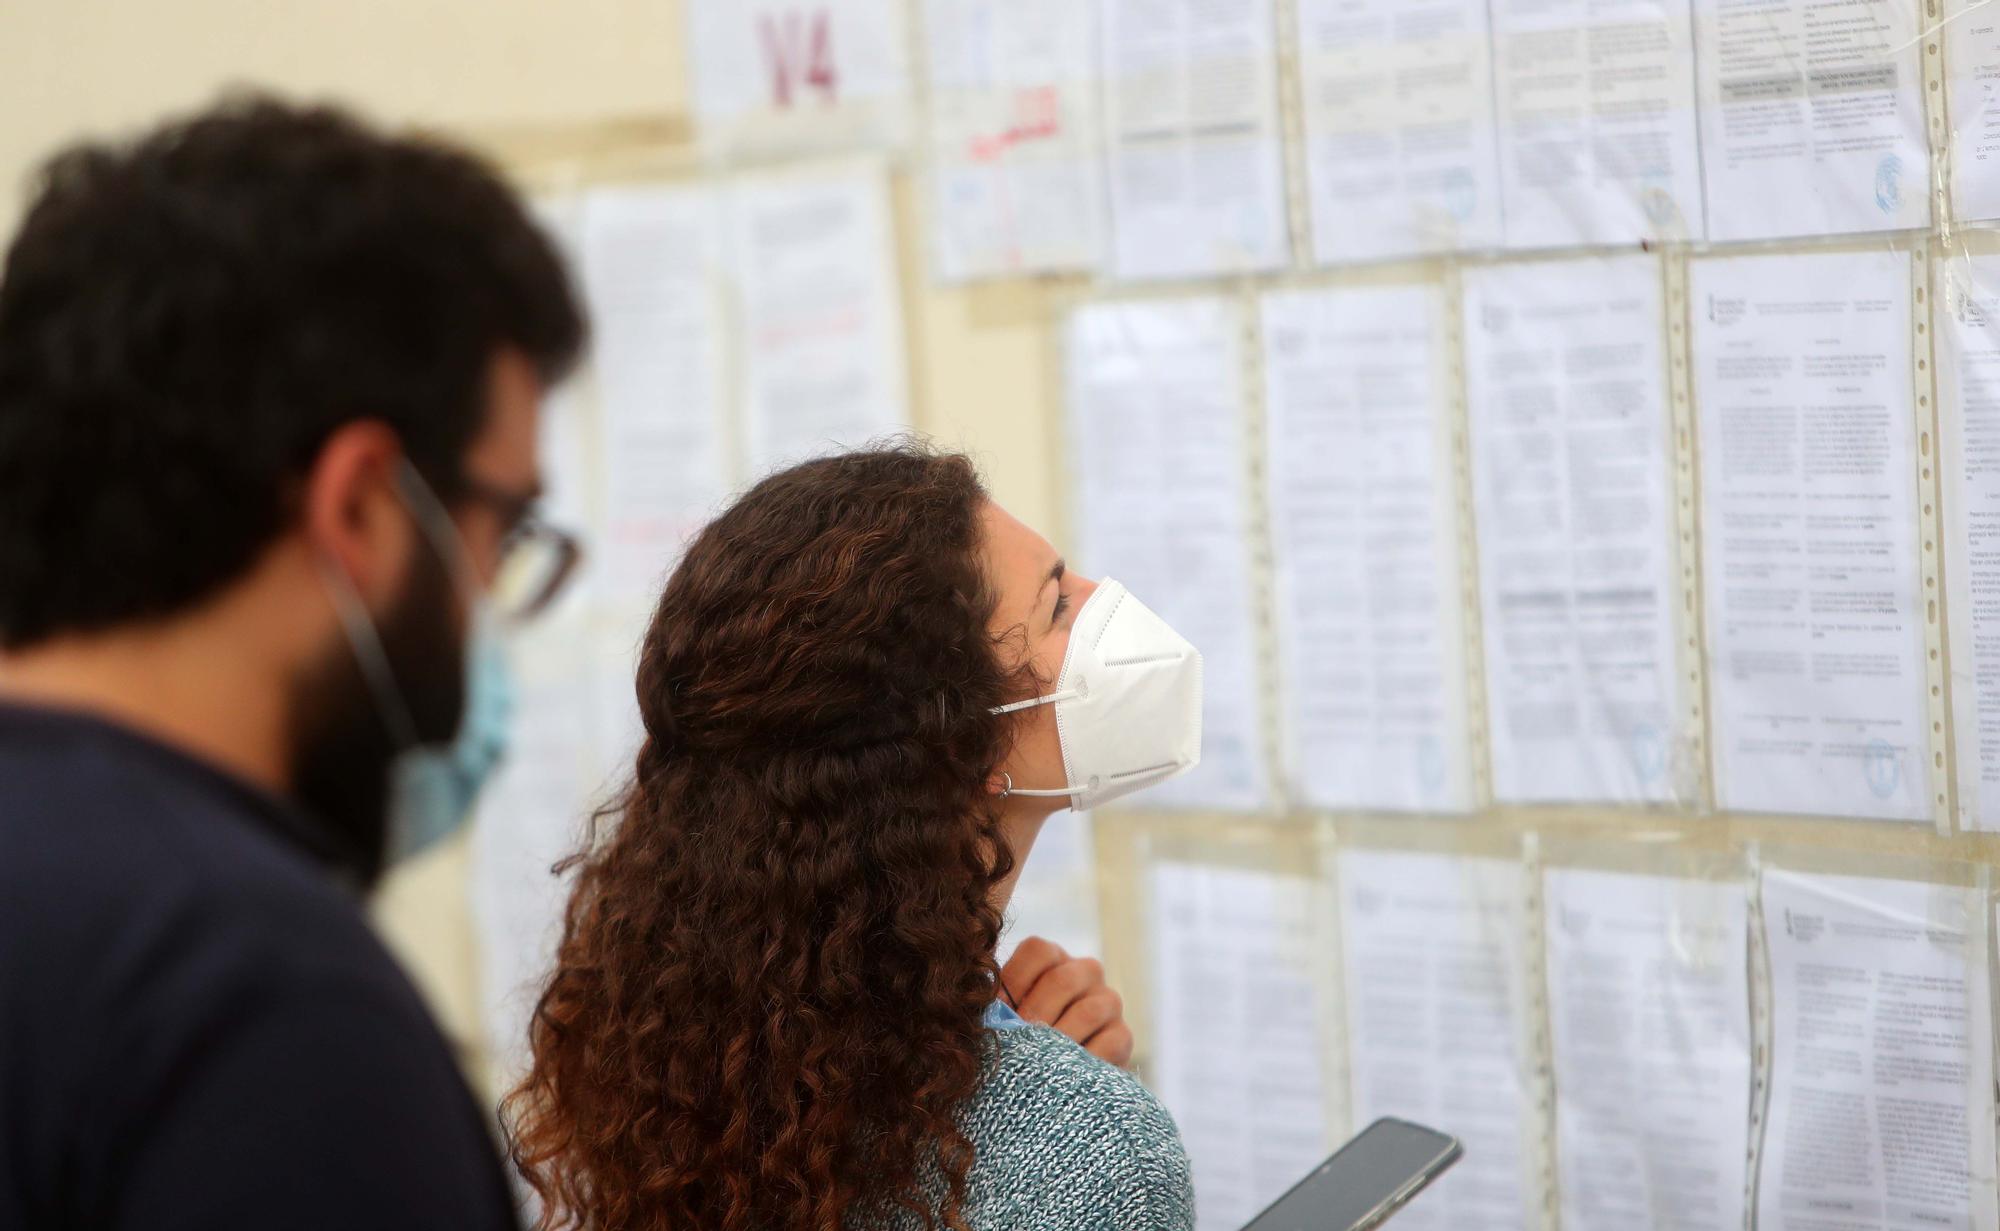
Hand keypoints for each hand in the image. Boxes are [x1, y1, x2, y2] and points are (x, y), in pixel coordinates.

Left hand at [998, 937, 1133, 1066]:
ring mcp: (1108, 1001)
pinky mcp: (1123, 1035)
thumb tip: (993, 1014)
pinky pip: (1110, 1043)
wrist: (1052, 1076)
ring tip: (1037, 1062)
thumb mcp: (1005, 1015)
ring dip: (1059, 1040)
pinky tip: (1065, 1074)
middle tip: (1017, 1041)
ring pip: (1088, 1012)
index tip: (998, 1012)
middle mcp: (1085, 971)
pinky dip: (1085, 1061)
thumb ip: (998, 1007)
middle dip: (1034, 1016)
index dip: (1014, 981)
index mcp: (1052, 959)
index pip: (1038, 951)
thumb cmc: (1020, 1038)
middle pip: (1062, 981)